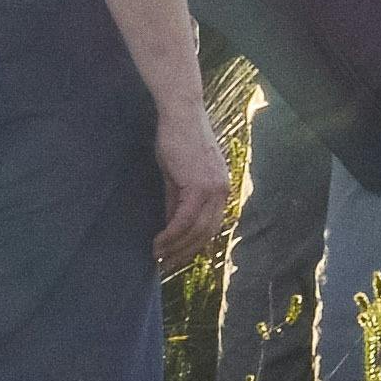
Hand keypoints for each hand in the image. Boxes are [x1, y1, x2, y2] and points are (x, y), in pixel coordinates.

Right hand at [151, 112, 236, 275]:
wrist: (180, 115)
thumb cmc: (177, 140)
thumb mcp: (178, 175)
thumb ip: (178, 200)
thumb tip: (171, 225)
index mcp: (221, 189)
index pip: (210, 226)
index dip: (194, 245)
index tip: (177, 258)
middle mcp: (222, 191)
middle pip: (206, 233)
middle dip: (185, 253)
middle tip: (166, 265)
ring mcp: (213, 189)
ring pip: (196, 231)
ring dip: (175, 247)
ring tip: (157, 257)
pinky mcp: (200, 186)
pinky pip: (184, 220)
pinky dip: (171, 234)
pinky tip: (158, 243)